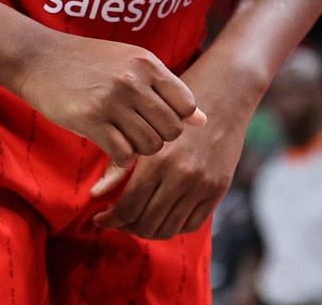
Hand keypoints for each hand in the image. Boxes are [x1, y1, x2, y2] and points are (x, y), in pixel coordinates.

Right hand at [9, 32, 204, 170]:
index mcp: (147, 63)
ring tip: (126, 138)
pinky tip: (112, 144)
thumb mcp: (131, 62)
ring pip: (150, 145)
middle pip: (171, 130)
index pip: (187, 105)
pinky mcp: (90, 120)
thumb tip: (203, 121)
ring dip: (141, 149)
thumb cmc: (89, 61)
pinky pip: (123, 153)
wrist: (39, 58)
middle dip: (161, 138)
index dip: (179, 120)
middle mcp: (134, 80)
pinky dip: (121, 157)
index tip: (160, 121)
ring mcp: (112, 101)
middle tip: (142, 134)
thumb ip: (166, 89)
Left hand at [88, 90, 248, 239]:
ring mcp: (203, 185)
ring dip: (147, 231)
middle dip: (125, 228)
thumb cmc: (177, 105)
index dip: (109, 220)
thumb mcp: (144, 127)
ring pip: (167, 229)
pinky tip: (162, 215)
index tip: (99, 219)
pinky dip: (173, 226)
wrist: (226, 90)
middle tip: (116, 221)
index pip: (127, 208)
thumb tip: (96, 195)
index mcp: (158, 160)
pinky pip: (191, 224)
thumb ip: (120, 164)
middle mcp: (182, 176)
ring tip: (137, 220)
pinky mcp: (219, 189)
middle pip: (146, 224)